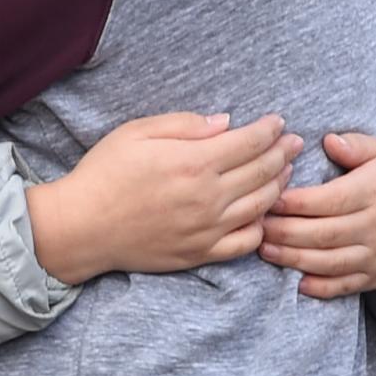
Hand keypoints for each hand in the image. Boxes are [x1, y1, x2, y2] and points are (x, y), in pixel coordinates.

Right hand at [27, 113, 303, 286]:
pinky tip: (262, 213)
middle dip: (283, 153)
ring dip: (279, 185)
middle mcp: (208, 197)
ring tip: (284, 172)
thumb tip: (226, 123)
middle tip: (293, 143)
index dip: (270, 130)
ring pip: (261, 205)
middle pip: (262, 172)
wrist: (82, 227)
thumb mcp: (137, 132)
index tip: (279, 122)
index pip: (249, 142)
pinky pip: (246, 242)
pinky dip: (261, 225)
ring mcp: (207, 229)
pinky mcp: (201, 253)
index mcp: (194, 162)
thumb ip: (185, 124)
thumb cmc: (104, 173)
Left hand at [258, 133, 375, 299]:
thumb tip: (329, 141)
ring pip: (330, 262)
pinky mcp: (374, 277)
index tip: (271, 197)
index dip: (298, 202)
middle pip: (325, 233)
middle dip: (286, 232)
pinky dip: (321, 288)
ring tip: (264, 249)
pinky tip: (297, 283)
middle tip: (257, 225)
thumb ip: (357, 144)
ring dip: (294, 259)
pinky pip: (345, 286)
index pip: (332, 200)